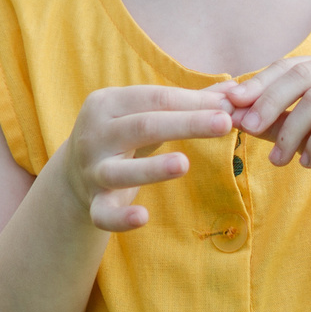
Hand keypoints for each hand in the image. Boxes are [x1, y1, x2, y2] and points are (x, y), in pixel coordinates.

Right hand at [53, 85, 232, 232]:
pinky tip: (143, 217)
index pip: (155, 99)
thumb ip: (189, 103)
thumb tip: (235, 92)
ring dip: (151, 168)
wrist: (75, 170)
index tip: (229, 105)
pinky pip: (104, 213)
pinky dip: (121, 218)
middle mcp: (94, 134)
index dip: (192, 102)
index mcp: (107, 103)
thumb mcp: (146, 113)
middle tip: (224, 122)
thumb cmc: (124, 133)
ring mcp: (91, 170)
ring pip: (120, 170)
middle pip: (143, 126)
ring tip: (184, 164)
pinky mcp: (93, 202)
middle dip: (186, 124)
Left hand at [223, 54, 310, 212]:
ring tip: (278, 160)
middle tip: (246, 127)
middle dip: (269, 102)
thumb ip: (273, 119)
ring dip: (291, 131)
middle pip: (302, 75)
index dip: (259, 83)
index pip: (292, 65)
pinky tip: (308, 163)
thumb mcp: (301, 136)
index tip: (230, 103)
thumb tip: (232, 109)